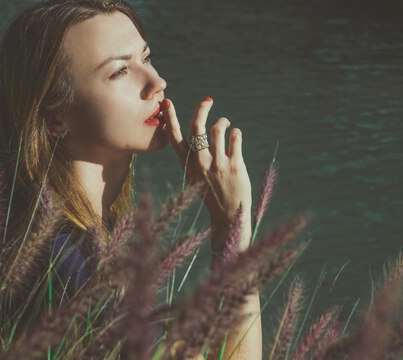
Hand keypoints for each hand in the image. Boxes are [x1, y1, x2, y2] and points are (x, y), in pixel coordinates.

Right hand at [160, 97, 251, 232]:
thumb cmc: (211, 193)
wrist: (228, 215)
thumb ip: (195, 156)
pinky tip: (234, 137)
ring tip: (225, 124)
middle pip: (197, 126)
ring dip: (223, 122)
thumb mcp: (195, 176)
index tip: (166, 102)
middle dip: (202, 109)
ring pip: (218, 128)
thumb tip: (200, 130)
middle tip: (208, 101)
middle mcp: (200, 163)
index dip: (170, 118)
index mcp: (187, 165)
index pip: (174, 137)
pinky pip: (235, 137)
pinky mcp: (235, 165)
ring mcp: (218, 164)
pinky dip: (235, 133)